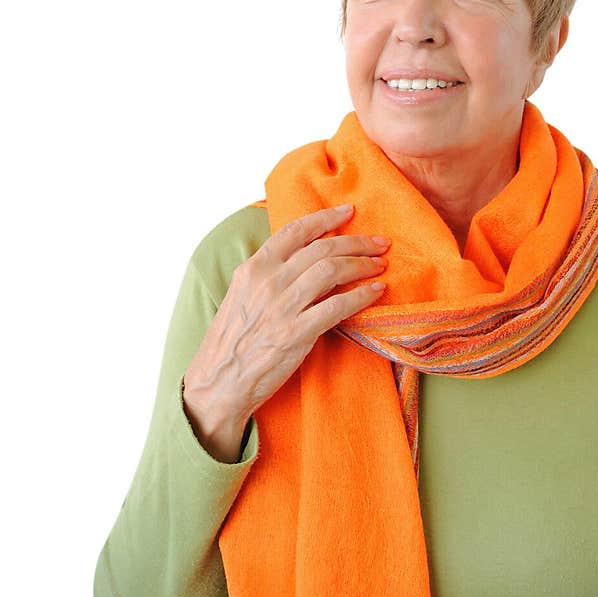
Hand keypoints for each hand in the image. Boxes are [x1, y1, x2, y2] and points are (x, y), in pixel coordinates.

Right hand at [182, 203, 387, 462]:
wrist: (217, 384)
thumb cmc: (231, 344)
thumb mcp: (241, 297)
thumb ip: (268, 276)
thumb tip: (302, 261)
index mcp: (253, 269)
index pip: (295, 231)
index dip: (326, 218)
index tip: (349, 212)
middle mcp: (268, 282)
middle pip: (322, 248)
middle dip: (356, 242)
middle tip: (379, 243)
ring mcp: (282, 307)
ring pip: (332, 271)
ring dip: (362, 265)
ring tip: (379, 265)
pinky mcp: (296, 334)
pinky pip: (338, 306)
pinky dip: (362, 296)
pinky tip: (376, 292)